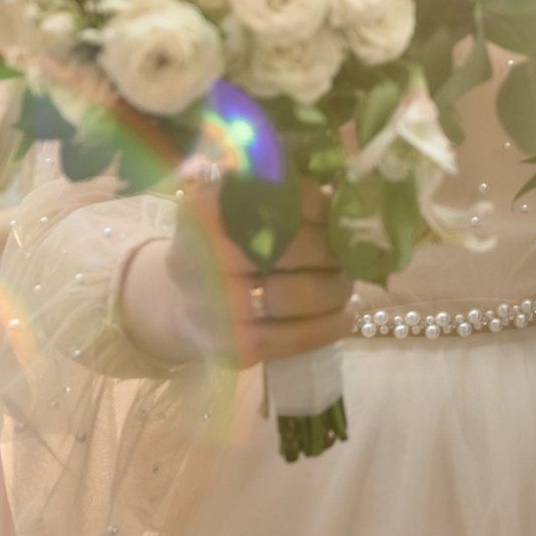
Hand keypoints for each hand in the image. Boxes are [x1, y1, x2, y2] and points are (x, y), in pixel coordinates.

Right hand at [127, 182, 354, 365]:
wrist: (185, 297)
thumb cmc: (229, 241)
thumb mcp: (244, 204)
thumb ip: (288, 191)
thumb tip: (349, 190)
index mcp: (205, 208)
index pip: (275, 200)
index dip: (319, 208)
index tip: (341, 214)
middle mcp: (197, 254)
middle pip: (285, 248)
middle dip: (330, 251)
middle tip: (351, 253)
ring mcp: (207, 305)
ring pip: (290, 296)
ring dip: (333, 289)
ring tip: (348, 282)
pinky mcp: (227, 345)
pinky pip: (287, 339)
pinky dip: (326, 327)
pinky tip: (345, 315)